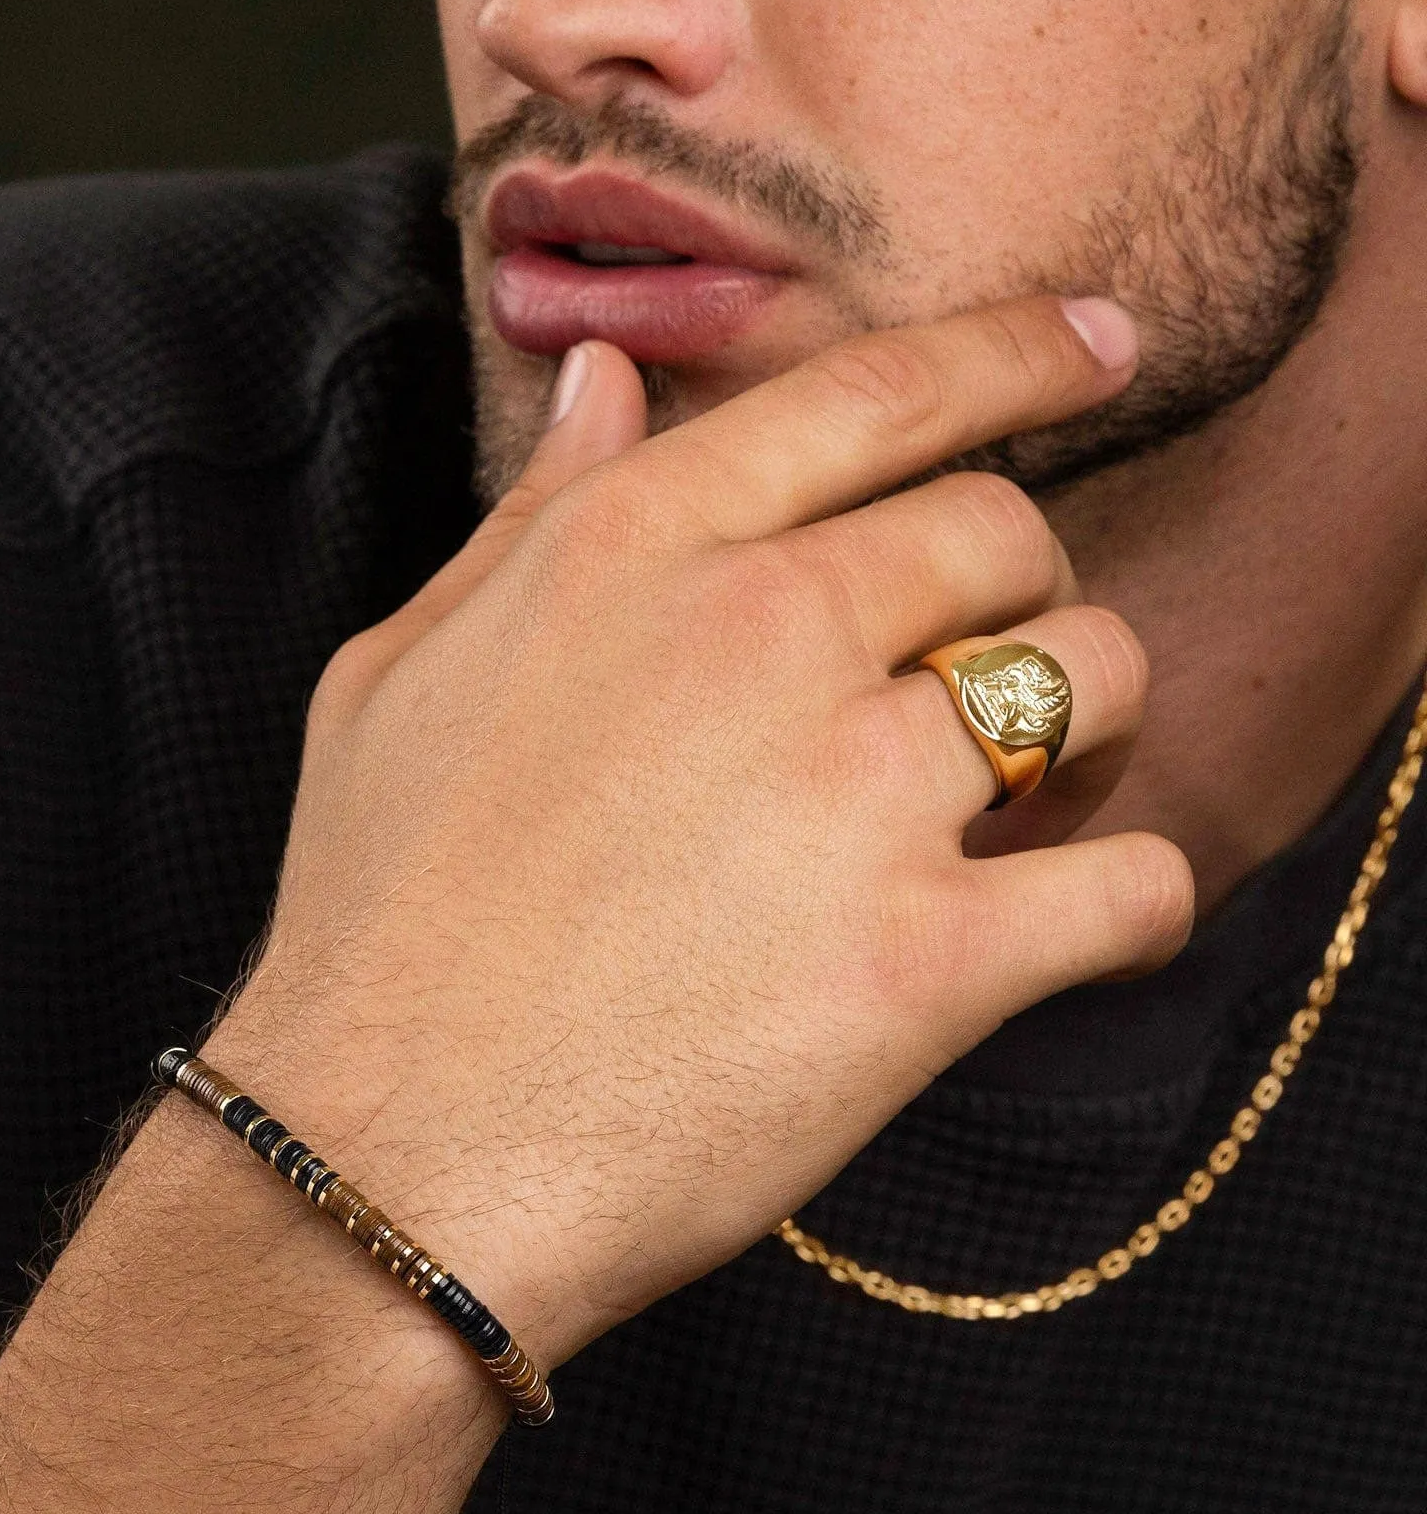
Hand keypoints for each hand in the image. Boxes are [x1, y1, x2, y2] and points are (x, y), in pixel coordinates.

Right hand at [212, 298, 1191, 1365]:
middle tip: (985, 697)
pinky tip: (1088, 941)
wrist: (383, 1163)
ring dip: (1091, 740)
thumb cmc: (375, 935)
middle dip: (1024, 602)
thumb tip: (608, 381)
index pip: (882, 393)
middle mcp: (760, 631)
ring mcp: (853, 792)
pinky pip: (1135, 885)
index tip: (1100, 350)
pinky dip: (1137, 909)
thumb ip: (526, 521)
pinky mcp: (927, 960)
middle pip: (1008, 536)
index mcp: (635, 548)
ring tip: (1034, 815)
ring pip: (1096, 681)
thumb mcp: (398, 681)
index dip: (1020, 355)